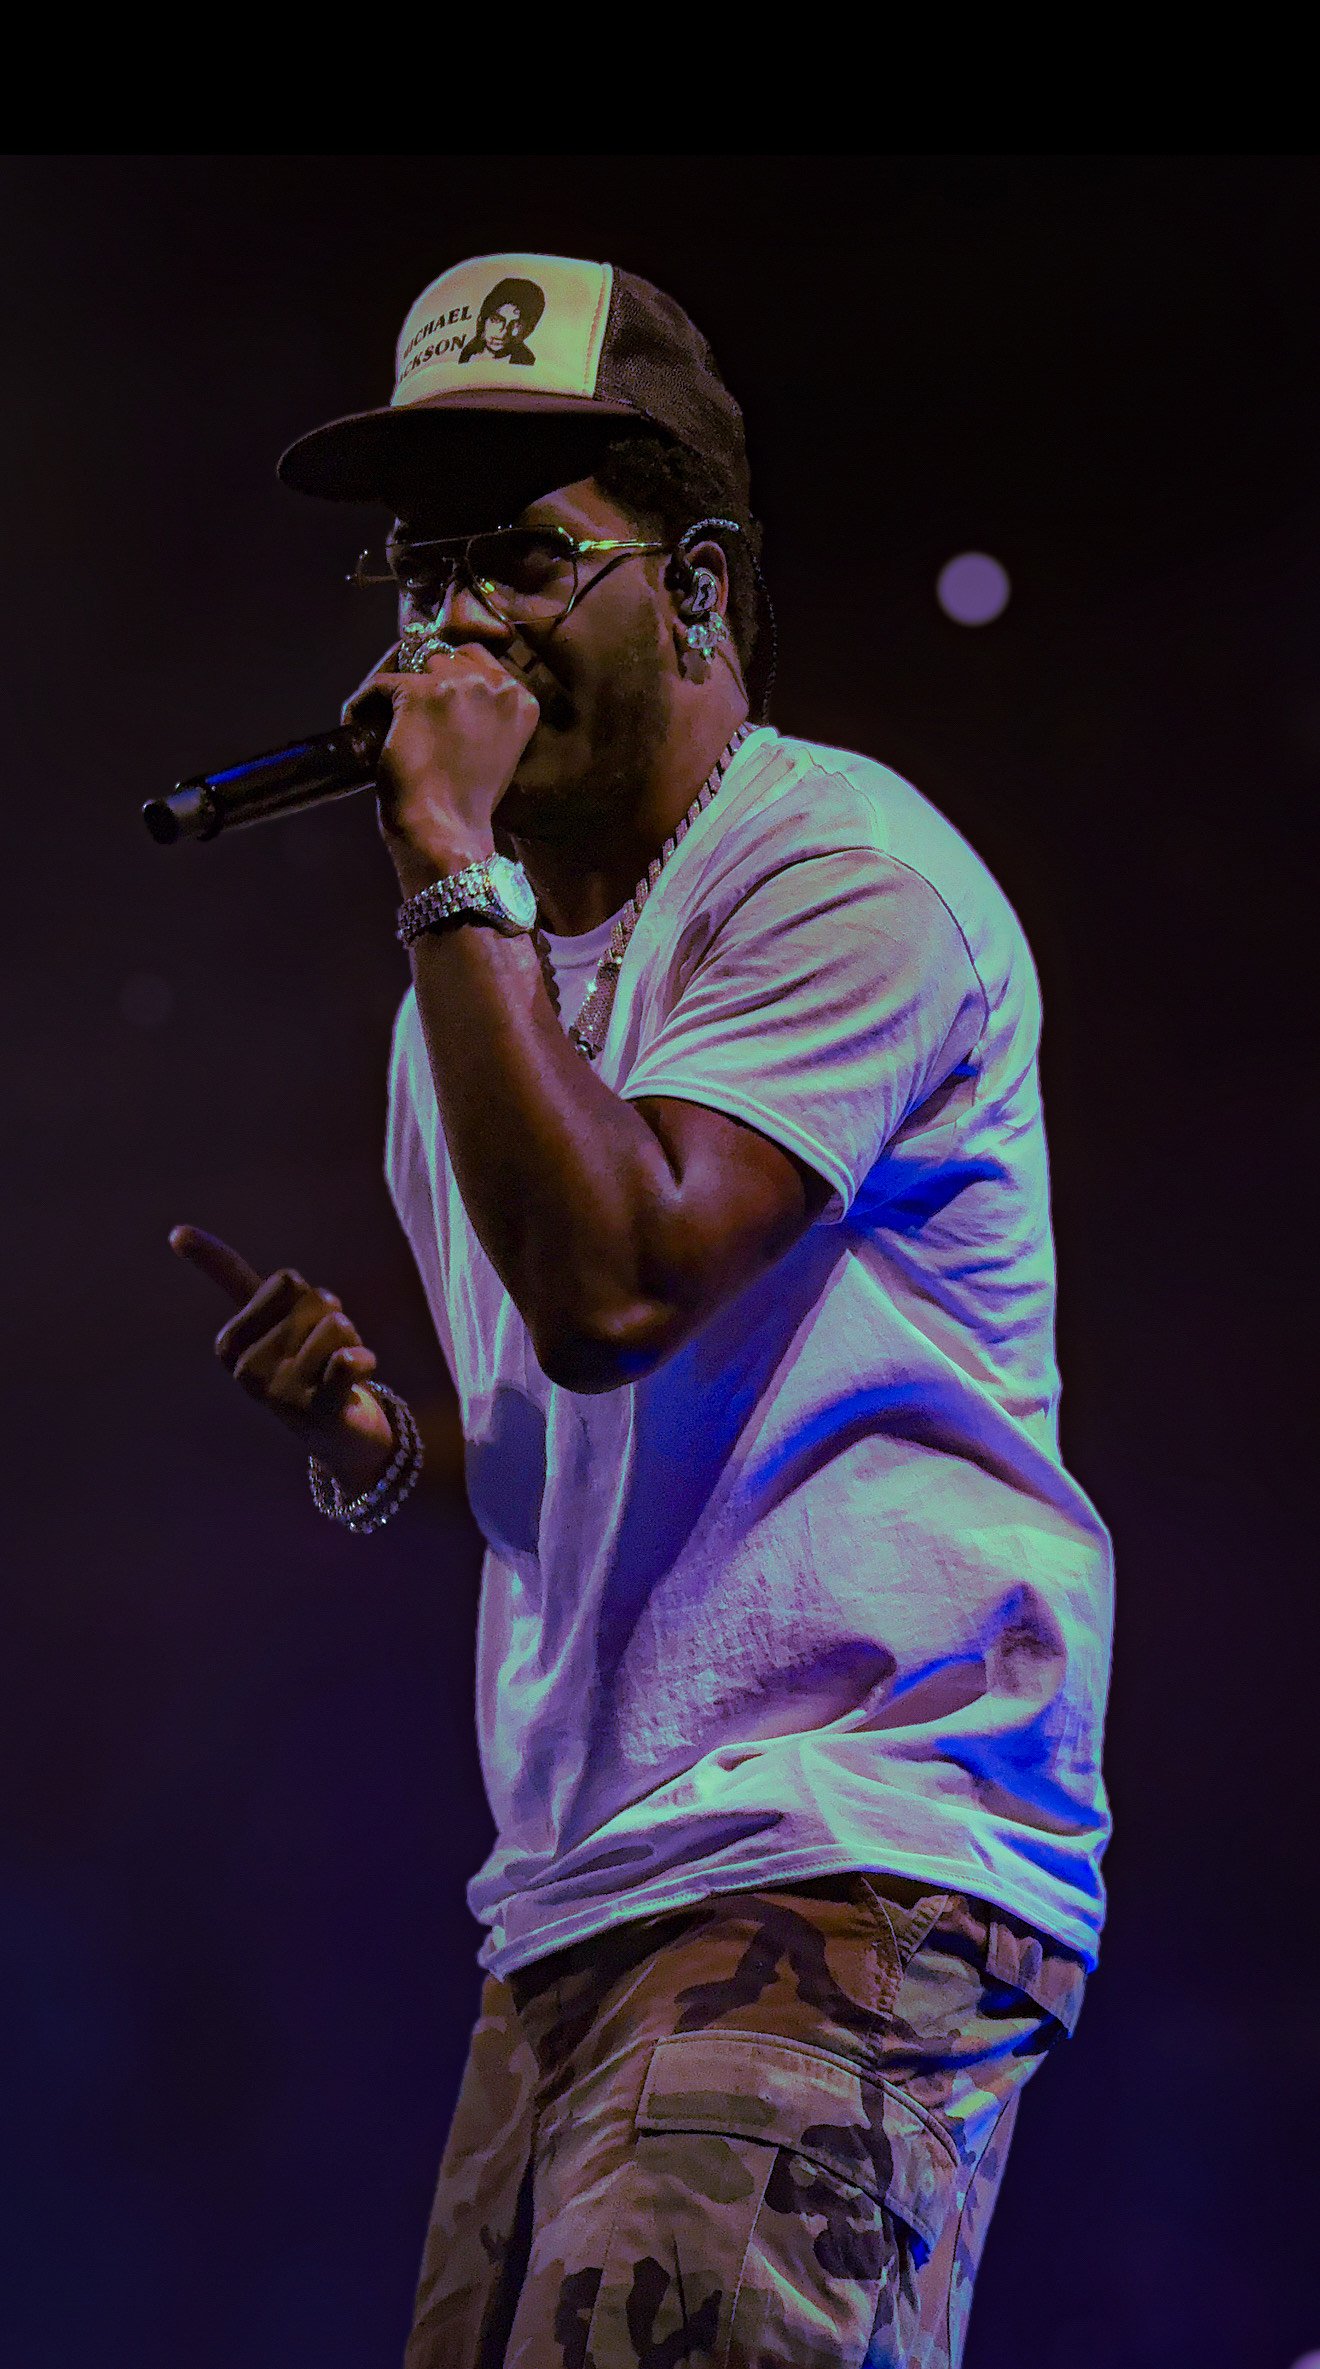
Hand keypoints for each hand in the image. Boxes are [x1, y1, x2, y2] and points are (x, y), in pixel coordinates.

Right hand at [169, 1225, 395, 1497]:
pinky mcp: (318, 1413)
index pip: (285, 1282)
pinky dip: (363, 1361)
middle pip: (316, 1300)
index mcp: (229, 1346)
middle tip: (325, 1358)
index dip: (308, 1300)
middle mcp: (247, 1373)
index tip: (300, 1334)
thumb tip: (174, 1230)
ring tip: (339, 1374)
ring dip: (352, 1343)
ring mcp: (281, 1395)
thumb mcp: (268, 1318)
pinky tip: (353, 1382)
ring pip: (337, 1325)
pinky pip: (348, 1361)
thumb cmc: (306, 1363)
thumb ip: (229, 1276)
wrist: (344, 1436)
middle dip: (332, 1321)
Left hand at [348, 643, 538, 893]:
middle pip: (445, 656)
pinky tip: (355, 724)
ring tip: (377, 718)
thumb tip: (447, 691)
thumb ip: (485, 714)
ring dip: (392, 689)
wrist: (447, 832)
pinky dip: (361, 704)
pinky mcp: (416, 694)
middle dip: (422, 678)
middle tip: (402, 710)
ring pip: (411, 664)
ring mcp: (455, 687)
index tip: (429, 701)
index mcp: (521, 699)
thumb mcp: (496, 751)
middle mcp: (494, 685)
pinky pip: (379, 683)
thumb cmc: (467, 805)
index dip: (449, 678)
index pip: (479, 660)